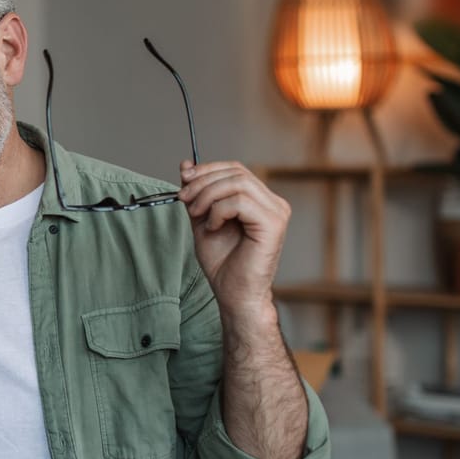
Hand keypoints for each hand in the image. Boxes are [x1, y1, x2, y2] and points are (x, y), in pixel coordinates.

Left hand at [177, 160, 289, 318]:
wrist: (233, 294)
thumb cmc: (223, 263)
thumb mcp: (202, 220)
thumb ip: (197, 193)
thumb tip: (186, 165)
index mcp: (260, 200)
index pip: (235, 169)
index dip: (207, 169)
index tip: (183, 180)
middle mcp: (273, 203)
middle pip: (236, 172)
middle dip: (202, 182)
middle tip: (183, 198)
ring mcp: (277, 212)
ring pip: (237, 183)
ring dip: (208, 196)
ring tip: (197, 215)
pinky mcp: (273, 224)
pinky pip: (240, 202)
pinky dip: (219, 211)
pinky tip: (213, 227)